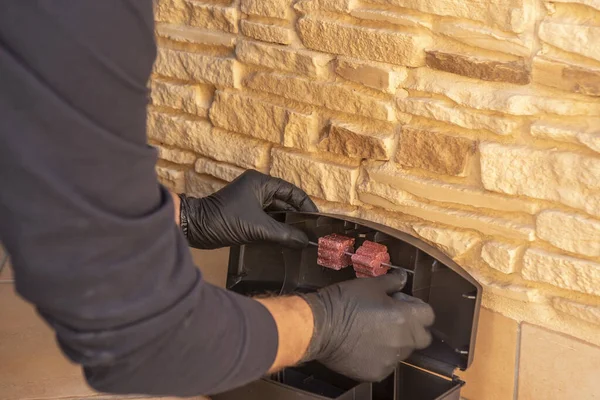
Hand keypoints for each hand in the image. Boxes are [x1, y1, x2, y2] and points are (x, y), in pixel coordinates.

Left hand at [178, 170, 317, 248]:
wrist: (193, 228)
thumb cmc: (224, 220)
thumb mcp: (258, 228)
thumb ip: (284, 235)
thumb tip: (306, 242)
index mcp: (261, 183)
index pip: (292, 192)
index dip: (307, 205)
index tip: (318, 220)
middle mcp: (257, 189)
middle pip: (285, 203)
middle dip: (298, 218)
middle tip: (312, 233)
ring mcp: (251, 202)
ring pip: (276, 213)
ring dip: (287, 226)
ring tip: (303, 239)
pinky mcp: (245, 215)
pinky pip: (267, 220)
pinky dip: (276, 230)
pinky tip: (287, 241)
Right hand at [299, 271, 434, 381]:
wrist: (319, 326)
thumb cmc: (344, 301)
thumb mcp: (369, 285)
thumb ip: (392, 282)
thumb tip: (403, 278)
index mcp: (404, 317)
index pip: (429, 315)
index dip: (417, 306)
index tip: (401, 302)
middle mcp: (402, 341)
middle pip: (422, 337)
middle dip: (413, 328)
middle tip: (393, 318)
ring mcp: (390, 360)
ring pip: (404, 351)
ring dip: (395, 341)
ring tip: (373, 331)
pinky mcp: (377, 373)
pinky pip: (387, 363)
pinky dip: (380, 355)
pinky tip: (363, 345)